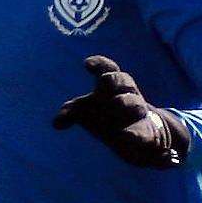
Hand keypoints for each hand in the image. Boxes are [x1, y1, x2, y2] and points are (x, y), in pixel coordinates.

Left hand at [53, 56, 189, 169]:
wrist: (138, 138)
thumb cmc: (106, 117)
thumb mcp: (85, 112)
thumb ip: (70, 113)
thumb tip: (56, 124)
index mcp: (112, 87)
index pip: (108, 69)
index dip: (100, 64)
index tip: (87, 64)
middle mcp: (128, 97)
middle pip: (124, 81)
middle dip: (115, 80)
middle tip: (104, 80)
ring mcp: (138, 115)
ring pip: (135, 105)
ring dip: (127, 102)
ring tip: (117, 103)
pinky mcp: (145, 136)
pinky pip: (142, 134)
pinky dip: (135, 134)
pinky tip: (126, 136)